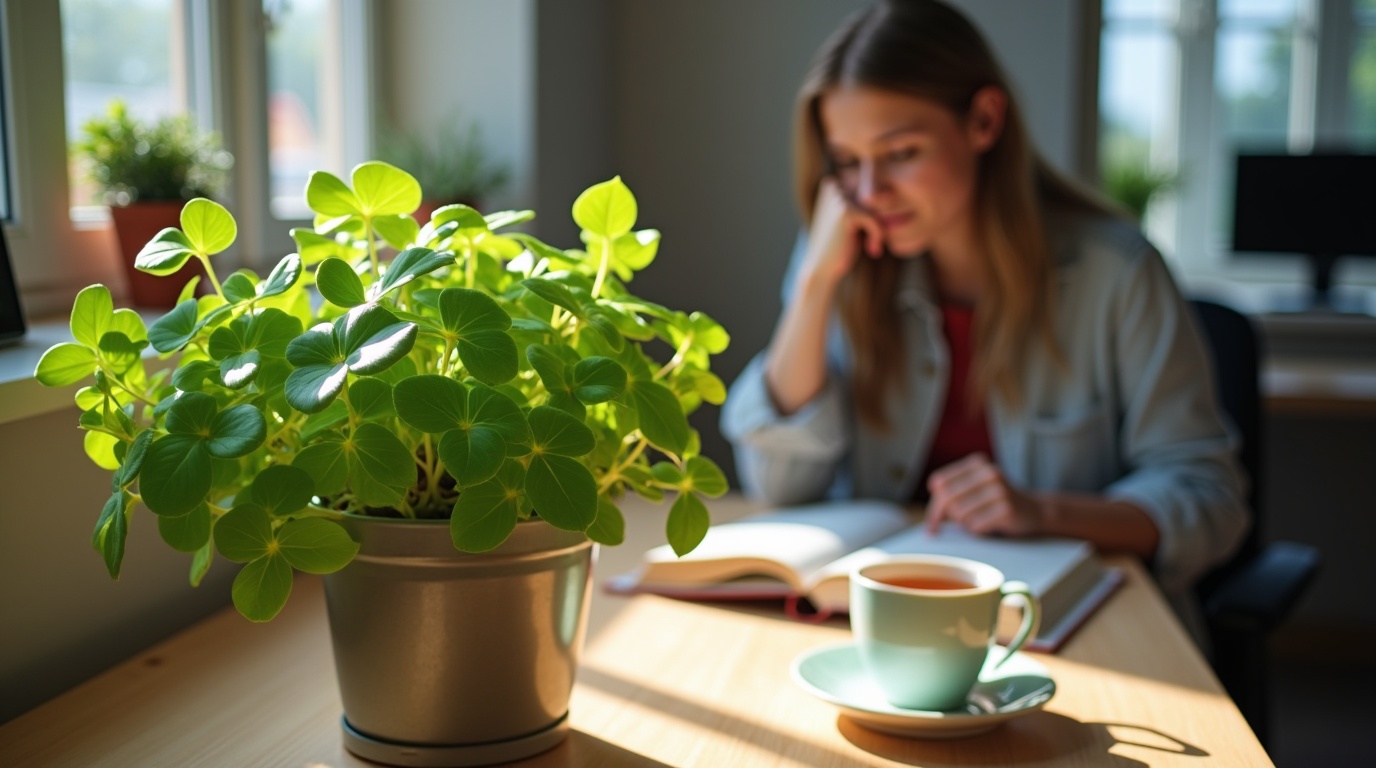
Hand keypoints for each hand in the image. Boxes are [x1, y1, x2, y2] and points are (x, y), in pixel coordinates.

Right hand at [801, 179, 884, 288]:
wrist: (822, 268)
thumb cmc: (840, 246)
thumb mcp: (853, 221)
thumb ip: (865, 203)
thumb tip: (889, 191)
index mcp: (832, 185)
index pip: (870, 190)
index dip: (874, 210)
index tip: (869, 230)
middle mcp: (834, 187)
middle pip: (874, 197)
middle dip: (877, 219)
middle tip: (872, 241)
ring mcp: (838, 198)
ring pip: (875, 208)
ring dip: (878, 228)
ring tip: (872, 245)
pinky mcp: (846, 212)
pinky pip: (874, 219)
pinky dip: (878, 236)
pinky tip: (872, 250)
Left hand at [925, 453, 1043, 536]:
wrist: (1034, 510)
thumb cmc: (996, 502)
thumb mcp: (974, 489)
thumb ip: (951, 494)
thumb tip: (930, 517)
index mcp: (977, 463)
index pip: (940, 483)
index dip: (933, 505)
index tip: (931, 523)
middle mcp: (989, 472)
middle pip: (947, 498)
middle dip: (940, 517)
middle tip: (938, 530)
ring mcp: (1000, 490)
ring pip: (960, 514)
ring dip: (963, 524)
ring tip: (977, 520)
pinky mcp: (1007, 509)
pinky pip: (975, 526)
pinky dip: (977, 531)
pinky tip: (989, 525)